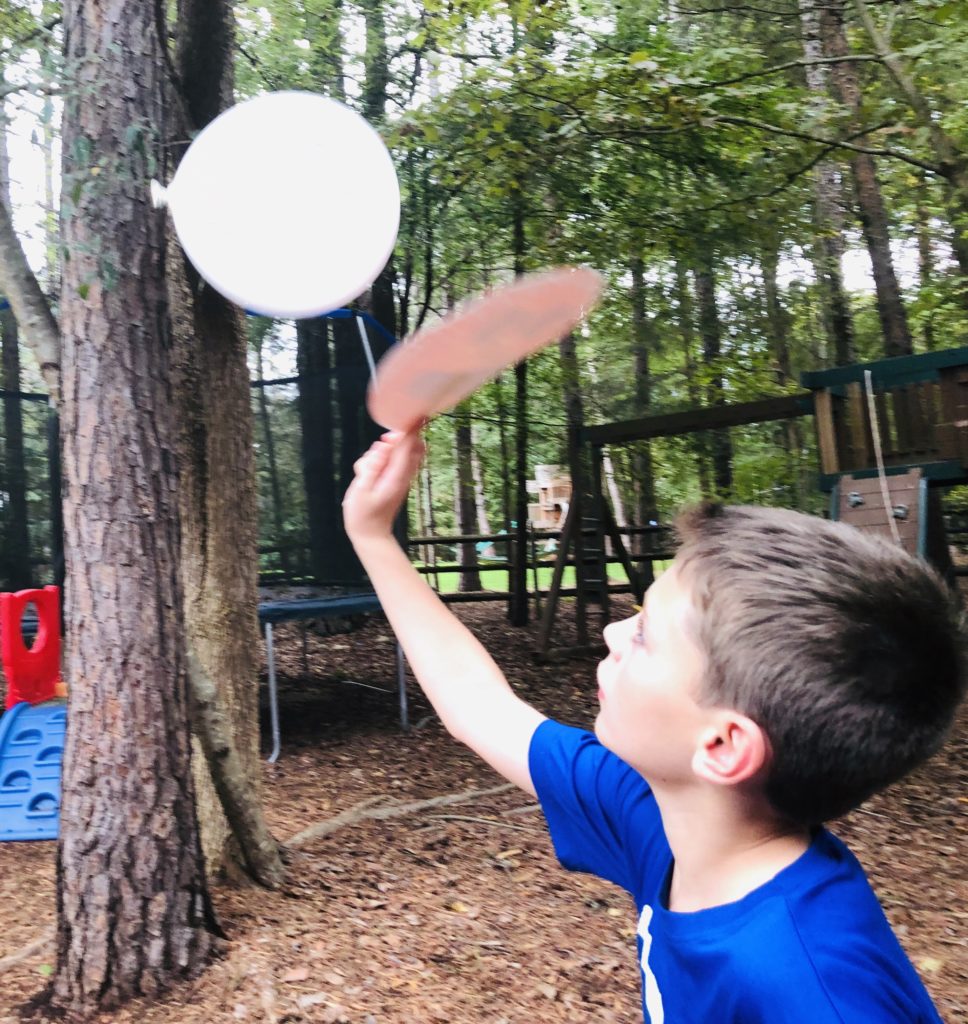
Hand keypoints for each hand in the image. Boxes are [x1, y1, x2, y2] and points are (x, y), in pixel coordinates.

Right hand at [343, 429, 425, 543]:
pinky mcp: (395, 481)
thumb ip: (372, 466)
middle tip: (380, 447)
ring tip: (367, 471)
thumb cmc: (363, 515)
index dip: (412, 429)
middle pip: (411, 446)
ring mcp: (401, 478)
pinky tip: (368, 474)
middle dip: (396, 439)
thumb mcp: (361, 489)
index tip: (417, 414)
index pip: (409, 446)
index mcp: (396, 476)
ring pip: (398, 453)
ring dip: (382, 452)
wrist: (371, 536)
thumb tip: (384, 446)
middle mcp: (403, 475)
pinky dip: (380, 461)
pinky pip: (392, 462)